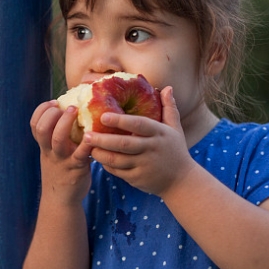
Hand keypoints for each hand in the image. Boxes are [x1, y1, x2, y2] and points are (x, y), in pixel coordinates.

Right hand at [30, 100, 92, 204]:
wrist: (61, 200)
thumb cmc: (60, 171)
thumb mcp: (51, 154)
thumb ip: (55, 137)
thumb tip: (70, 110)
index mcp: (44, 146)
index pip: (34, 124)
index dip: (41, 110)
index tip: (53, 103)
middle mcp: (50, 151)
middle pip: (42, 129)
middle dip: (52, 113)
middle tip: (66, 106)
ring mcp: (63, 159)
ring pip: (58, 138)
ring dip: (66, 122)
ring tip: (75, 112)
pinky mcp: (78, 167)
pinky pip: (81, 153)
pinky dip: (88, 142)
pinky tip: (93, 134)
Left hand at [82, 86, 196, 196]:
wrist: (182, 181)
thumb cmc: (175, 150)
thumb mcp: (175, 128)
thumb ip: (169, 108)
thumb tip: (167, 87)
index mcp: (159, 133)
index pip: (139, 124)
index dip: (121, 120)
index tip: (103, 116)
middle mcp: (151, 149)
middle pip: (123, 144)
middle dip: (103, 139)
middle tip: (87, 134)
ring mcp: (144, 165)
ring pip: (117, 160)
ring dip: (100, 154)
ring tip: (87, 146)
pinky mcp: (137, 178)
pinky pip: (118, 171)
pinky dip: (106, 165)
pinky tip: (98, 158)